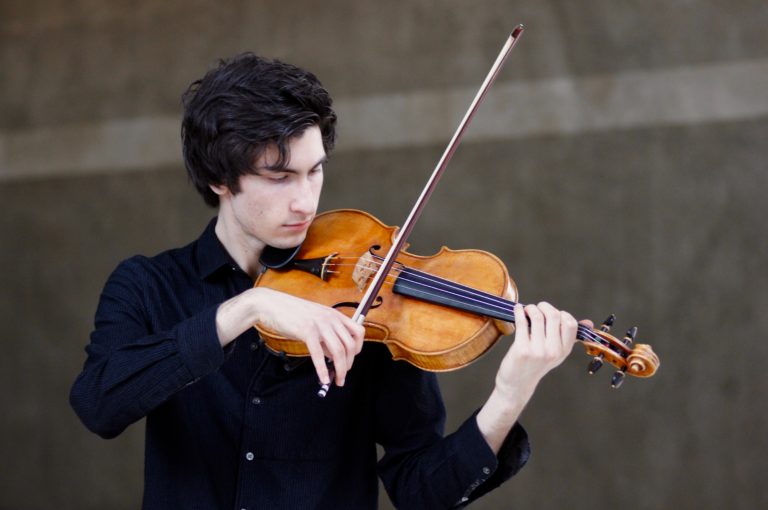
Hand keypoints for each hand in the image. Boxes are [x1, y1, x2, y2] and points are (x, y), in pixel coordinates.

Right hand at [248, 288, 364, 386]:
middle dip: (349, 364)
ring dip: (340, 369)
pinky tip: (323, 378)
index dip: (358, 348)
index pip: (358, 331)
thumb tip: (333, 355)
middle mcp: (331, 318)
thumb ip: (326, 337)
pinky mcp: (307, 331)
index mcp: (334, 315)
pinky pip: (318, 354)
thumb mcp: (315, 322)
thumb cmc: (291, 313)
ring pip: (338, 351)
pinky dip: (322, 369)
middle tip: (342, 375)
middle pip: (350, 345)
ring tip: (337, 380)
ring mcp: (320, 324)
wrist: (271, 305)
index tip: (352, 359)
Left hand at [476, 301, 588, 452]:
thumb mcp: (556, 353)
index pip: (570, 323)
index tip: (551, 314)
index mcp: (564, 350)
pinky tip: (517, 310)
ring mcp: (538, 351)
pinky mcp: (522, 349)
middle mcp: (554, 351)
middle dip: (545, 306)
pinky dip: (518, 312)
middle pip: (554, 316)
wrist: (517, 385)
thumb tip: (588, 322)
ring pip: (538, 317)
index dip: (561, 313)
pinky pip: (522, 323)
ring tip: (526, 310)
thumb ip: (568, 337)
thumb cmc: (536, 365)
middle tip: (537, 308)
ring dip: (531, 308)